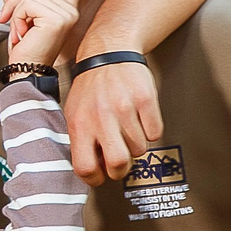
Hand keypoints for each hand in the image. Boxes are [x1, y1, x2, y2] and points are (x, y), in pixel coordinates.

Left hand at [0, 0, 84, 72]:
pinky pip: (27, 2)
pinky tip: (24, 34)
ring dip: (15, 11)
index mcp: (66, 5)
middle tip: (10, 23)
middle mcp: (70, 7)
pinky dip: (17, 17)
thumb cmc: (25, 49)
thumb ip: (20, 2)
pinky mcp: (58, 17)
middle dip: (15, 2)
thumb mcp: (21, 19)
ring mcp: (67, 12)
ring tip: (20, 31)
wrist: (26, 71)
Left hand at [65, 59, 162, 185]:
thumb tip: (92, 169)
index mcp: (80, 124)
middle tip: (120, 162)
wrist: (109, 52)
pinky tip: (139, 118)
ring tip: (127, 129)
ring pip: (139, 149)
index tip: (100, 176)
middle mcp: (101, 117)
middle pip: (118, 163)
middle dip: (121, 170)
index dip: (95, 179)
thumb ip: (81, 140)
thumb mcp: (75, 113)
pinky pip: (155, 133)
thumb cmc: (91, 86)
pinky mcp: (145, 100)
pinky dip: (150, 130)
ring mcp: (124, 108)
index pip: (84, 167)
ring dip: (136, 145)